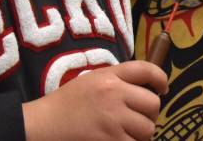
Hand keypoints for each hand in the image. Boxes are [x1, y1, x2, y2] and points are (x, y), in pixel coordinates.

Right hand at [23, 60, 167, 140]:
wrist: (40, 126)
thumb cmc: (65, 105)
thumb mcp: (91, 82)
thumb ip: (117, 82)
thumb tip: (148, 90)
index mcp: (109, 76)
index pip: (147, 70)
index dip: (161, 79)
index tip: (162, 89)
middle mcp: (114, 95)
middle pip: (153, 104)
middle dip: (149, 114)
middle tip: (139, 119)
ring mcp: (113, 120)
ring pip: (147, 129)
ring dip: (141, 134)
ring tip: (126, 133)